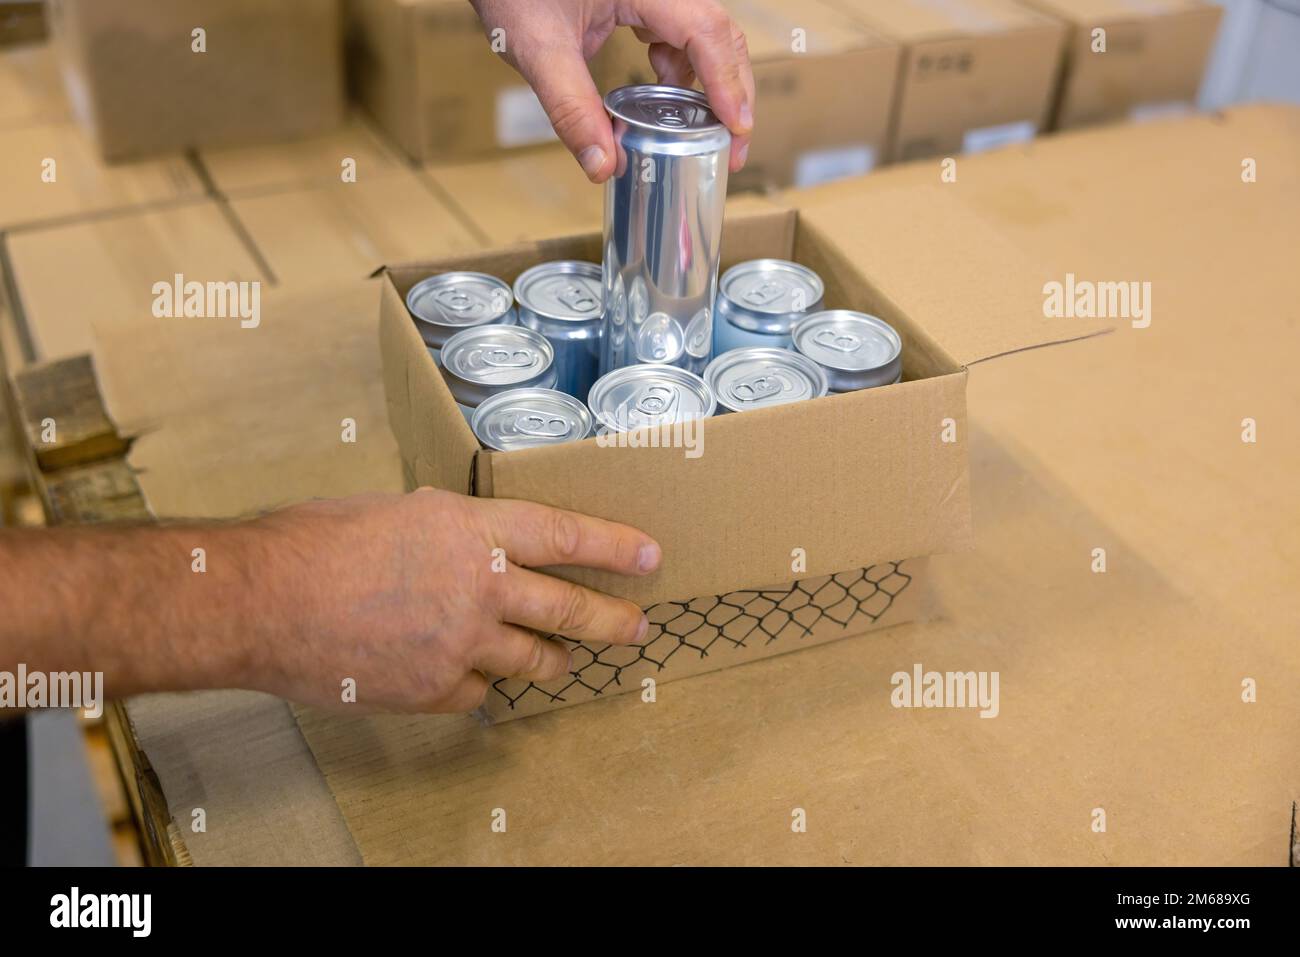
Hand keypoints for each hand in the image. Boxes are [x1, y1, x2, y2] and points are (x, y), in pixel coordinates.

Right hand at [251, 488, 660, 713]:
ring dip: (552, 661)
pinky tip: (463, 675)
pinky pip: (478, 694)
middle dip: (613, 620)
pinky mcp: (434, 691)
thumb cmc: (315, 542)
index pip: (566, 537)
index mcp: (472, 530)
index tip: (649, 557)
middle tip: (637, 627)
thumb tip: (472, 543)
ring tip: (562, 661)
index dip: (614, 547)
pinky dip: (477, 685)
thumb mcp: (397, 511)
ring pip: (532, 661)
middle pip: (569, 610)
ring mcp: (460, 645)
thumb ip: (450, 529)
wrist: (260, 601)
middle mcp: (480, 588)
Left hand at [471, 0, 753, 180]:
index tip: (736, 127)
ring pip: (704, 36)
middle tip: (734, 144)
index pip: (705, 31)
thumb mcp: (538, 47)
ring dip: (709, 85)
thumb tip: (604, 166)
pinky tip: (665, 102)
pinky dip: (681, 72)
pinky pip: (679, 34)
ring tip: (706, 132)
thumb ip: (571, 107)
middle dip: (732, 91)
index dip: (726, 81)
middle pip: (718, 33)